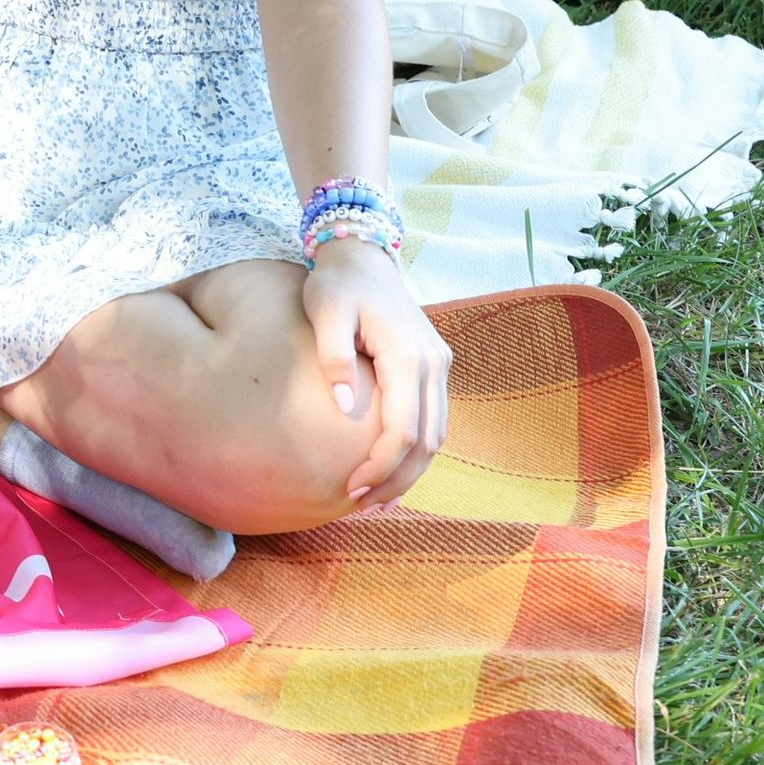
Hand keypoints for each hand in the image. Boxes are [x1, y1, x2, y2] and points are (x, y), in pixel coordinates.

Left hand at [302, 239, 448, 511]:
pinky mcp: (433, 367)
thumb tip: (345, 408)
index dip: (380, 466)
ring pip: (436, 436)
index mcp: (407, 353)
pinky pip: (431, 420)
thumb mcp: (325, 311)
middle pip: (427, 442)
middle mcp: (433, 363)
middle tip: (362, 507)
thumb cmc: (336, 284)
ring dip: (409, 472)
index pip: (402, 428)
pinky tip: (388, 469)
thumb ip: (333, 357)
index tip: (350, 489)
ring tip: (376, 501)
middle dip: (397, 481)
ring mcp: (438, 366)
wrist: (363, 257)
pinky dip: (414, 450)